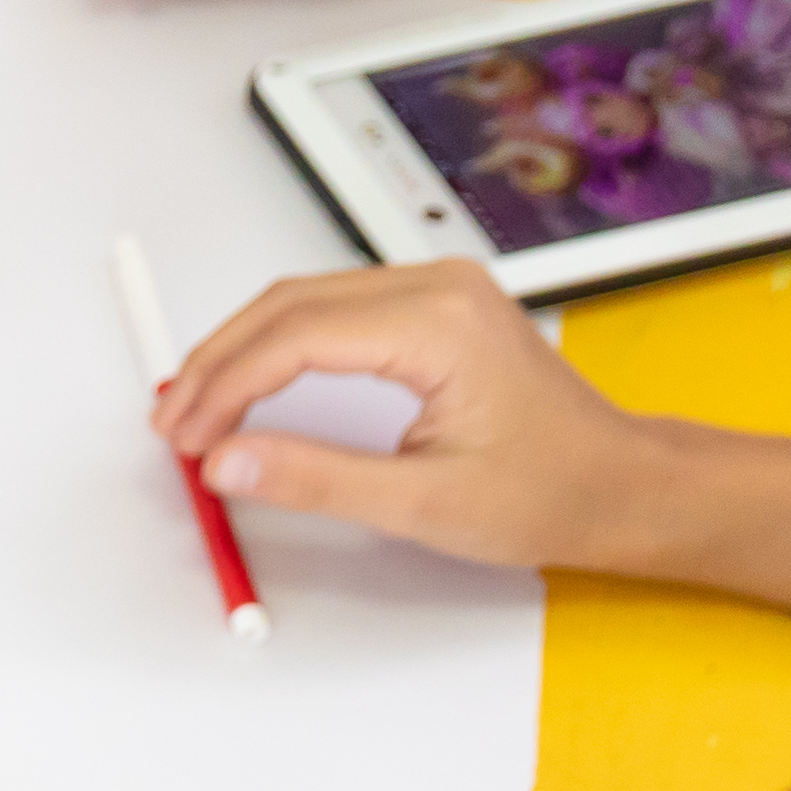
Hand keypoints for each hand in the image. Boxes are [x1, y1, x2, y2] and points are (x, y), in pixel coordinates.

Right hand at [155, 258, 660, 568]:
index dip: (225, 387)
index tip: (186, 439)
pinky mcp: (433, 308)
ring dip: (241, 352)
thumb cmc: (547, 490)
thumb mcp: (420, 502)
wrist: (616, 483)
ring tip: (199, 413)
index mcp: (439, 324)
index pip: (295, 335)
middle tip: (174, 428)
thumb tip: (227, 462)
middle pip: (288, 305)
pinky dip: (278, 346)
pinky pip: (331, 310)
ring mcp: (437, 291)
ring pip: (302, 301)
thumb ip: (313, 478)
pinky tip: (250, 386)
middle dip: (217, 365)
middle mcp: (438, 288)